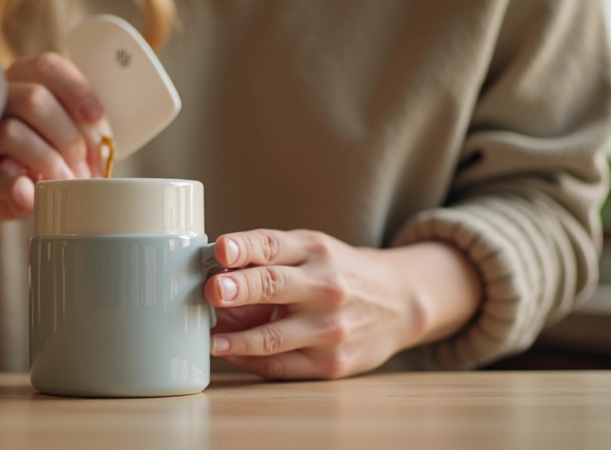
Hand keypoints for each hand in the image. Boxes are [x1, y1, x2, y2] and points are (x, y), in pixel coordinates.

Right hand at [0, 52, 106, 258]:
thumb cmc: (35, 155)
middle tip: (84, 165)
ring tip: (66, 183)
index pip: (47, 66)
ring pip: (12, 132)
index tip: (96, 118)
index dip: (77, 89)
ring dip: (49, 161)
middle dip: (69, 136)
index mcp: (22, 81)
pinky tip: (35, 194)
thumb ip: (81, 128)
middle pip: (33, 98)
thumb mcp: (59, 135)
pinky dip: (20, 188)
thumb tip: (104, 145)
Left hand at [204, 230, 480, 379]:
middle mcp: (325, 287)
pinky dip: (251, 361)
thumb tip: (212, 266)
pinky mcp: (331, 363)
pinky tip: (230, 355)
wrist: (399, 302)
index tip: (222, 248)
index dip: (245, 247)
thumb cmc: (339, 272)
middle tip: (212, 291)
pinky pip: (282, 365)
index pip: (274, 245)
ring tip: (211, 340)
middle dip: (241, 289)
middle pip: (275, 287)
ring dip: (238, 340)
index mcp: (316, 251)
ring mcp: (329, 328)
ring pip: (274, 337)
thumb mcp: (311, 250)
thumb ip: (268, 255)